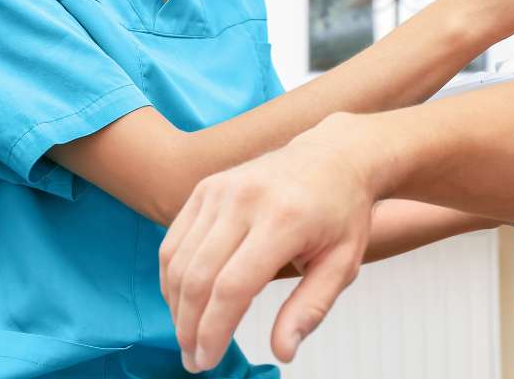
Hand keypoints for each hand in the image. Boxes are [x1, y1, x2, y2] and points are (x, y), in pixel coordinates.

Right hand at [159, 115, 374, 372]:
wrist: (333, 156)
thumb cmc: (341, 213)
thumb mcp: (342, 264)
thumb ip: (310, 309)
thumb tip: (282, 351)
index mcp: (284, 219)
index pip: (233, 287)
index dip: (214, 331)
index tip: (208, 361)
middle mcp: (246, 199)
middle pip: (198, 276)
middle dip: (189, 326)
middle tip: (193, 359)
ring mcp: (221, 189)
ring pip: (178, 259)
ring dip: (175, 305)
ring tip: (187, 335)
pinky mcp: (206, 187)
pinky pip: (174, 239)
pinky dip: (171, 276)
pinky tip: (183, 301)